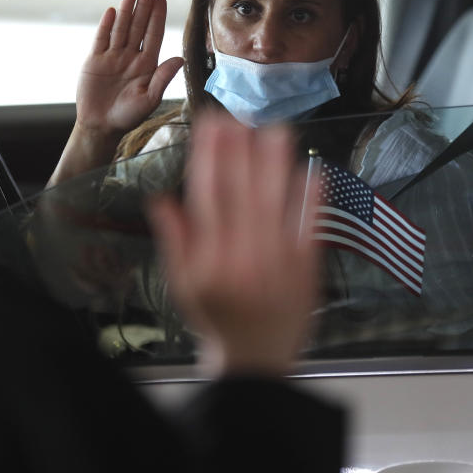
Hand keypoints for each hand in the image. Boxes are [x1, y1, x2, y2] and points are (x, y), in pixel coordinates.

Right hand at [75, 0, 183, 138]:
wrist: (101, 126)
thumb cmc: (128, 116)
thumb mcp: (149, 99)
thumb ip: (163, 78)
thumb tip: (180, 59)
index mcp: (146, 65)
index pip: (153, 35)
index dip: (158, 17)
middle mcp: (131, 57)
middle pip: (138, 26)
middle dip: (144, 6)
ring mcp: (113, 57)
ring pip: (121, 29)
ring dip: (126, 10)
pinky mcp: (95, 60)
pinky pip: (101, 39)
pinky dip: (106, 25)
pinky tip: (111, 11)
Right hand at [147, 114, 321, 376]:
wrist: (257, 359)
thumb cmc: (216, 319)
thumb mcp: (182, 286)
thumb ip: (174, 242)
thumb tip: (161, 199)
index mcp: (211, 257)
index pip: (209, 194)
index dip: (210, 155)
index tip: (211, 124)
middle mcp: (244, 253)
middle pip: (243, 190)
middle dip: (240, 148)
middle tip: (239, 113)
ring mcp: (278, 258)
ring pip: (276, 200)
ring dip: (277, 163)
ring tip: (276, 128)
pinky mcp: (306, 266)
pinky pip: (309, 226)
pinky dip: (311, 198)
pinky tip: (311, 170)